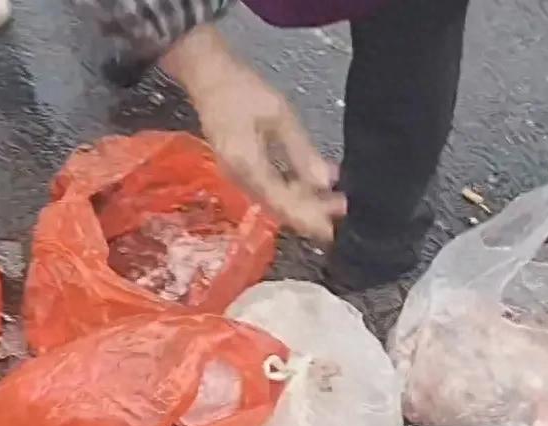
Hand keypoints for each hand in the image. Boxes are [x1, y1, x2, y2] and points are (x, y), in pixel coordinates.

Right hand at [162, 25, 345, 241]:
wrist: (205, 75)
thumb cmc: (240, 88)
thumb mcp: (278, 115)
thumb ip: (301, 152)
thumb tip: (325, 183)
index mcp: (248, 168)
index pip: (284, 205)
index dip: (310, 218)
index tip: (334, 228)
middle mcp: (241, 180)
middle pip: (281, 208)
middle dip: (312, 213)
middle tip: (342, 210)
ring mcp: (239, 177)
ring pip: (277, 201)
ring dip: (305, 202)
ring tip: (334, 199)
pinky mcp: (242, 171)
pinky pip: (271, 190)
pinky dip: (294, 191)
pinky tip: (313, 185)